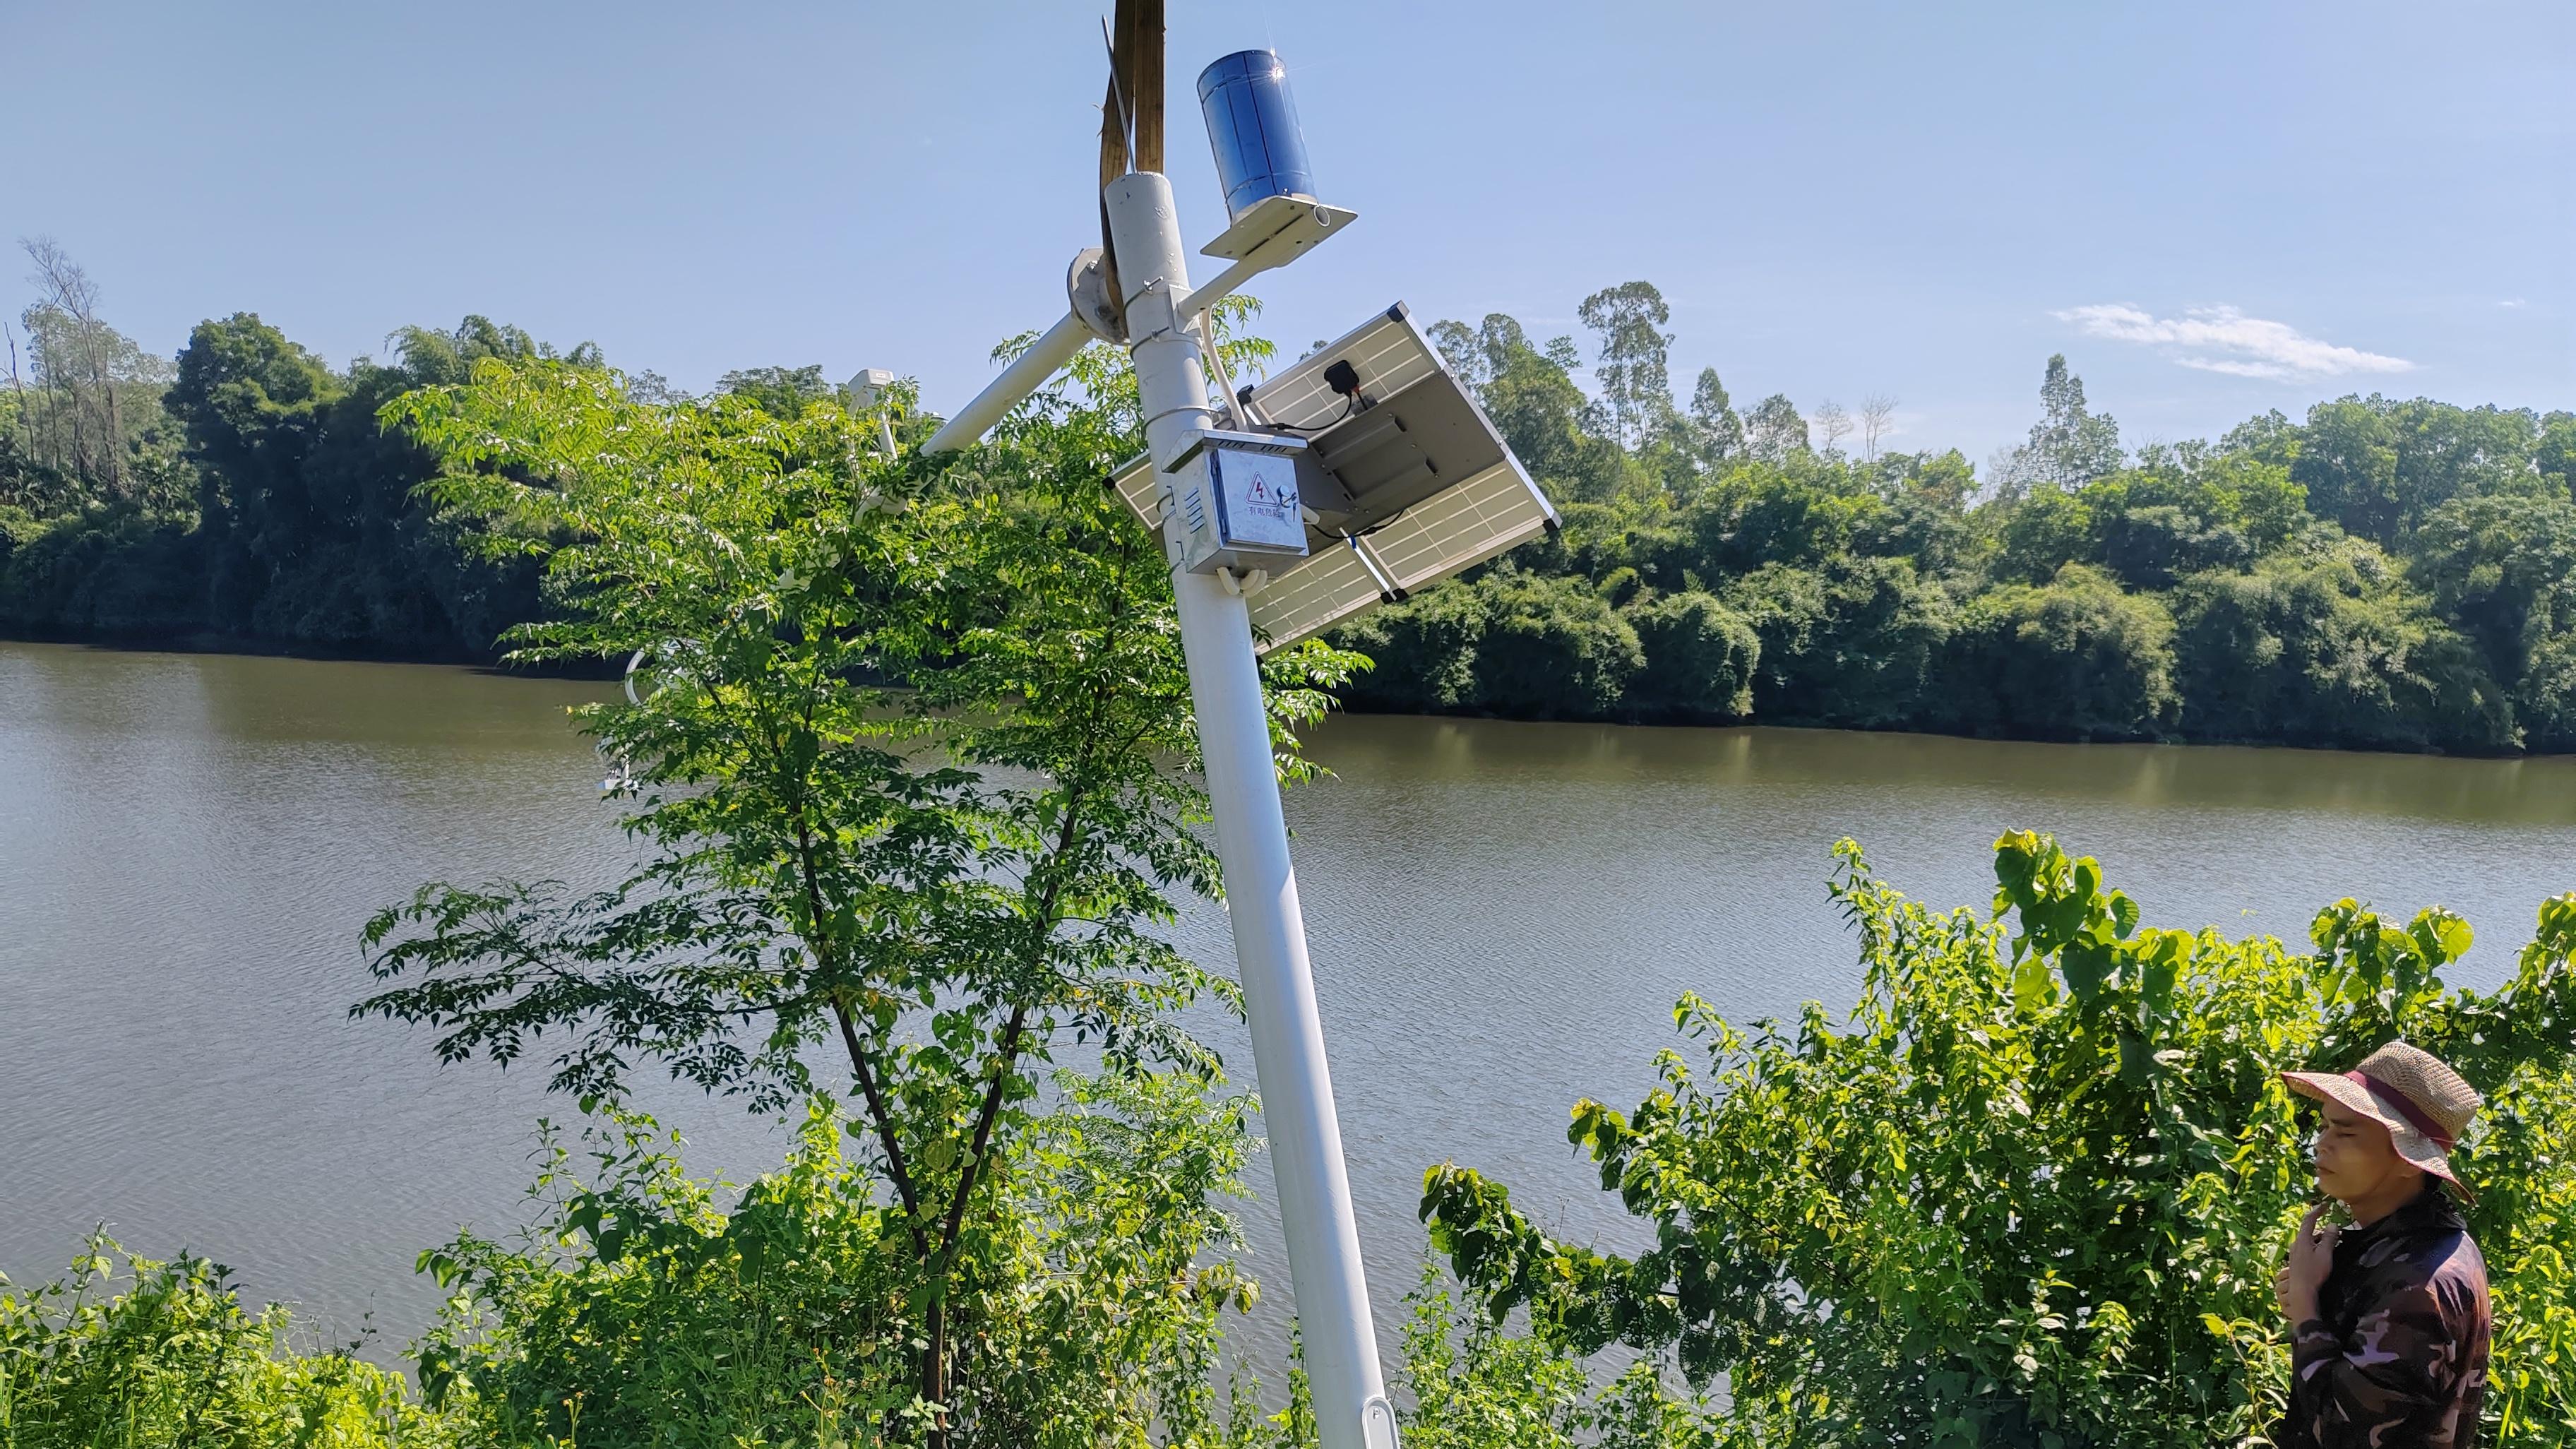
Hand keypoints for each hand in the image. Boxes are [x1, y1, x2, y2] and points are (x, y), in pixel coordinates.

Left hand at [2275, 1202, 2336, 1321]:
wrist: (2301, 1290)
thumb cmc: (2314, 1272)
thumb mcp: (2325, 1254)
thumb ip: (2329, 1239)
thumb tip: (2332, 1224)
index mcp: (2302, 1239)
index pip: (2309, 1219)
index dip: (2317, 1210)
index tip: (2325, 1204)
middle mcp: (2296, 1243)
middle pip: (2309, 1230)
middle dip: (2322, 1229)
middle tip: (2336, 1232)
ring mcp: (2294, 1252)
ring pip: (2308, 1240)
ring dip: (2320, 1239)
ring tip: (2332, 1244)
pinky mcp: (2296, 1260)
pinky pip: (2307, 1248)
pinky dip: (2316, 1246)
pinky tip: (2323, 1255)